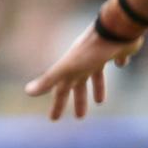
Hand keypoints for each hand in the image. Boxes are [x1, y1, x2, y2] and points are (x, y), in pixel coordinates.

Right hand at [24, 23, 144, 119]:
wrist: (115, 29)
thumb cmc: (91, 50)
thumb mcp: (68, 67)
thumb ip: (49, 79)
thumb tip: (27, 92)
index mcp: (73, 66)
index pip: (61, 89)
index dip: (57, 104)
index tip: (54, 119)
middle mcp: (85, 61)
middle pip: (79, 84)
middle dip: (78, 100)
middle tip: (80, 117)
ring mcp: (102, 55)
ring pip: (97, 74)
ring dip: (97, 88)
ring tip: (100, 102)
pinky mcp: (118, 50)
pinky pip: (117, 59)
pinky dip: (118, 63)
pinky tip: (120, 65)